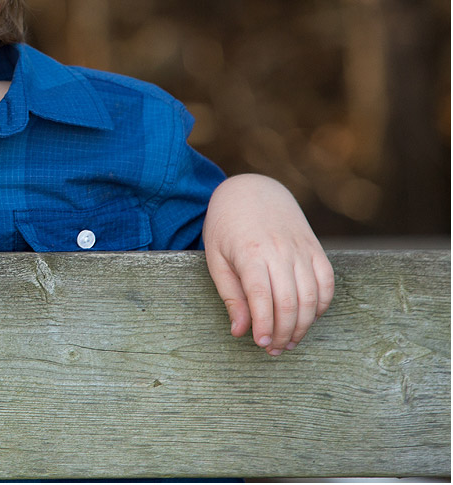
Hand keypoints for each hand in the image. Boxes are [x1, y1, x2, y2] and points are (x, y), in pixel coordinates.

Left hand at [203, 174, 334, 354]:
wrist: (252, 191)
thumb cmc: (227, 228)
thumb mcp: (216, 258)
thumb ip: (230, 295)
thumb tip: (239, 330)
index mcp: (250, 253)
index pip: (261, 298)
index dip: (264, 325)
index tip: (260, 344)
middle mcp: (280, 251)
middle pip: (289, 302)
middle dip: (283, 333)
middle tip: (274, 350)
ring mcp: (301, 249)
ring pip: (311, 297)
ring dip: (303, 325)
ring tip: (289, 341)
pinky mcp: (316, 249)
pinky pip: (327, 283)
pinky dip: (321, 305)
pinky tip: (308, 318)